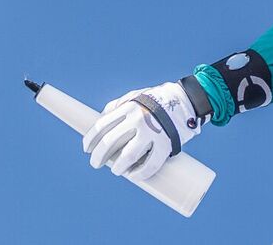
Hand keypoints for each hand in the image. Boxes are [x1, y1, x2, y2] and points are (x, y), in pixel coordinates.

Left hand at [82, 81, 203, 179]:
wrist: (186, 100)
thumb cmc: (156, 100)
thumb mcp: (135, 96)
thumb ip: (119, 105)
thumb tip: (102, 118)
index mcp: (127, 108)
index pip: (101, 126)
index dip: (90, 140)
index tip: (86, 149)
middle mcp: (137, 120)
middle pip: (110, 142)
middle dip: (99, 156)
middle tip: (95, 164)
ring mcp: (151, 133)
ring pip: (128, 156)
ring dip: (118, 167)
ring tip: (116, 171)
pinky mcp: (165, 144)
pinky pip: (150, 164)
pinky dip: (139, 174)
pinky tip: (133, 177)